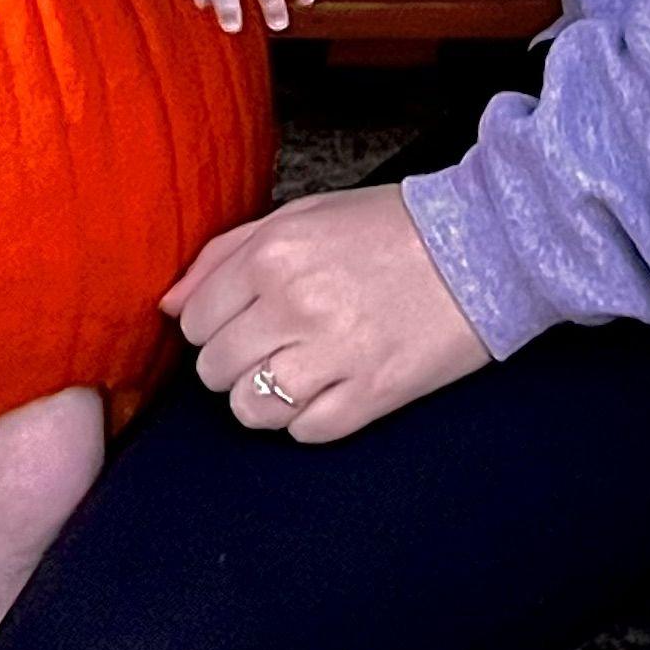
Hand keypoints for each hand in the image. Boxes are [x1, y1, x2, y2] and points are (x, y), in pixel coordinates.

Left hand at [165, 184, 489, 443]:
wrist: (480, 248)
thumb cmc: (384, 228)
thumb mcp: (297, 217)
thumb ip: (223, 255)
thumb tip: (169, 305)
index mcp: (270, 256)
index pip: (194, 321)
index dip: (211, 326)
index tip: (239, 321)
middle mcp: (292, 305)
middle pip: (215, 368)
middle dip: (232, 363)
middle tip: (270, 346)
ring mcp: (332, 355)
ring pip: (250, 409)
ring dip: (262, 398)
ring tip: (294, 373)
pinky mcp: (371, 395)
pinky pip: (304, 432)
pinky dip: (307, 419)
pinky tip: (329, 388)